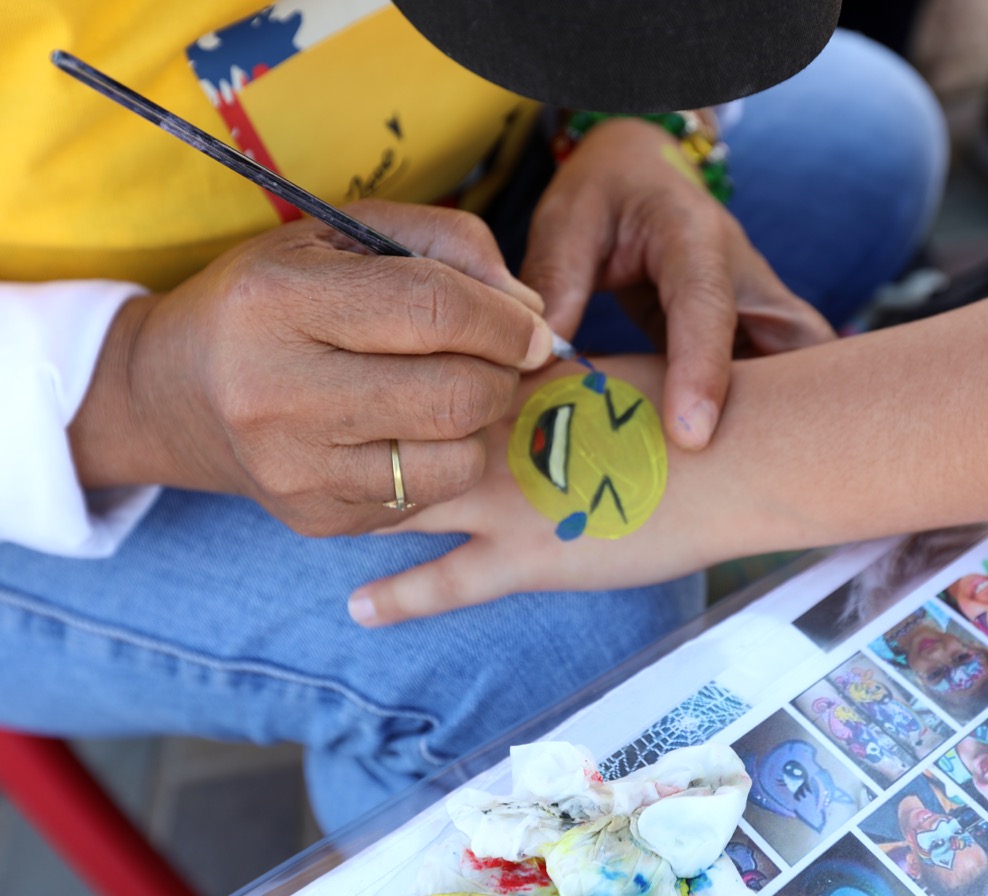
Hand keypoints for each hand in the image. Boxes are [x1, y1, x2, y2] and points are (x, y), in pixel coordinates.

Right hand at [70, 200, 555, 536]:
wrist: (174, 393)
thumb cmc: (275, 297)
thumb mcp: (341, 235)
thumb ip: (447, 244)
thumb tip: (528, 312)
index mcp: (280, 301)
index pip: (432, 310)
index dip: (503, 320)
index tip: (527, 326)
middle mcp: (277, 393)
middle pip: (454, 395)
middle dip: (500, 373)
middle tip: (493, 358)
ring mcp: (295, 469)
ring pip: (455, 459)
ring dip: (479, 424)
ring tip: (451, 391)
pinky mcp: (317, 518)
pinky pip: (429, 496)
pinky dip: (444, 460)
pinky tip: (411, 430)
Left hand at [346, 356, 737, 625]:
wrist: (737, 456)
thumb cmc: (692, 408)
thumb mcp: (611, 377)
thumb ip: (554, 380)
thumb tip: (522, 381)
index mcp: (515, 380)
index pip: (424, 373)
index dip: (380, 380)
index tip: (339, 382)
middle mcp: (495, 432)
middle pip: (394, 432)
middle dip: (348, 437)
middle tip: (292, 445)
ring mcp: (505, 498)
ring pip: (403, 501)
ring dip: (357, 508)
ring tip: (307, 517)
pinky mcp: (527, 556)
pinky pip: (446, 582)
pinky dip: (398, 596)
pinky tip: (358, 607)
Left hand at [522, 117, 834, 451]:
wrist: (644, 170)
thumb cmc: (606, 190)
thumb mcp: (569, 219)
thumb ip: (557, 281)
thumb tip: (541, 358)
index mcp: (694, 236)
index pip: (706, 306)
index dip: (702, 370)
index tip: (691, 436)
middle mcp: (742, 275)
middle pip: (793, 344)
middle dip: (793, 406)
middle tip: (767, 474)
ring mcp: (754, 309)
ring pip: (797, 369)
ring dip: (782, 423)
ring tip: (752, 487)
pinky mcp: (749, 336)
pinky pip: (770, 383)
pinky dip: (758, 423)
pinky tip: (729, 472)